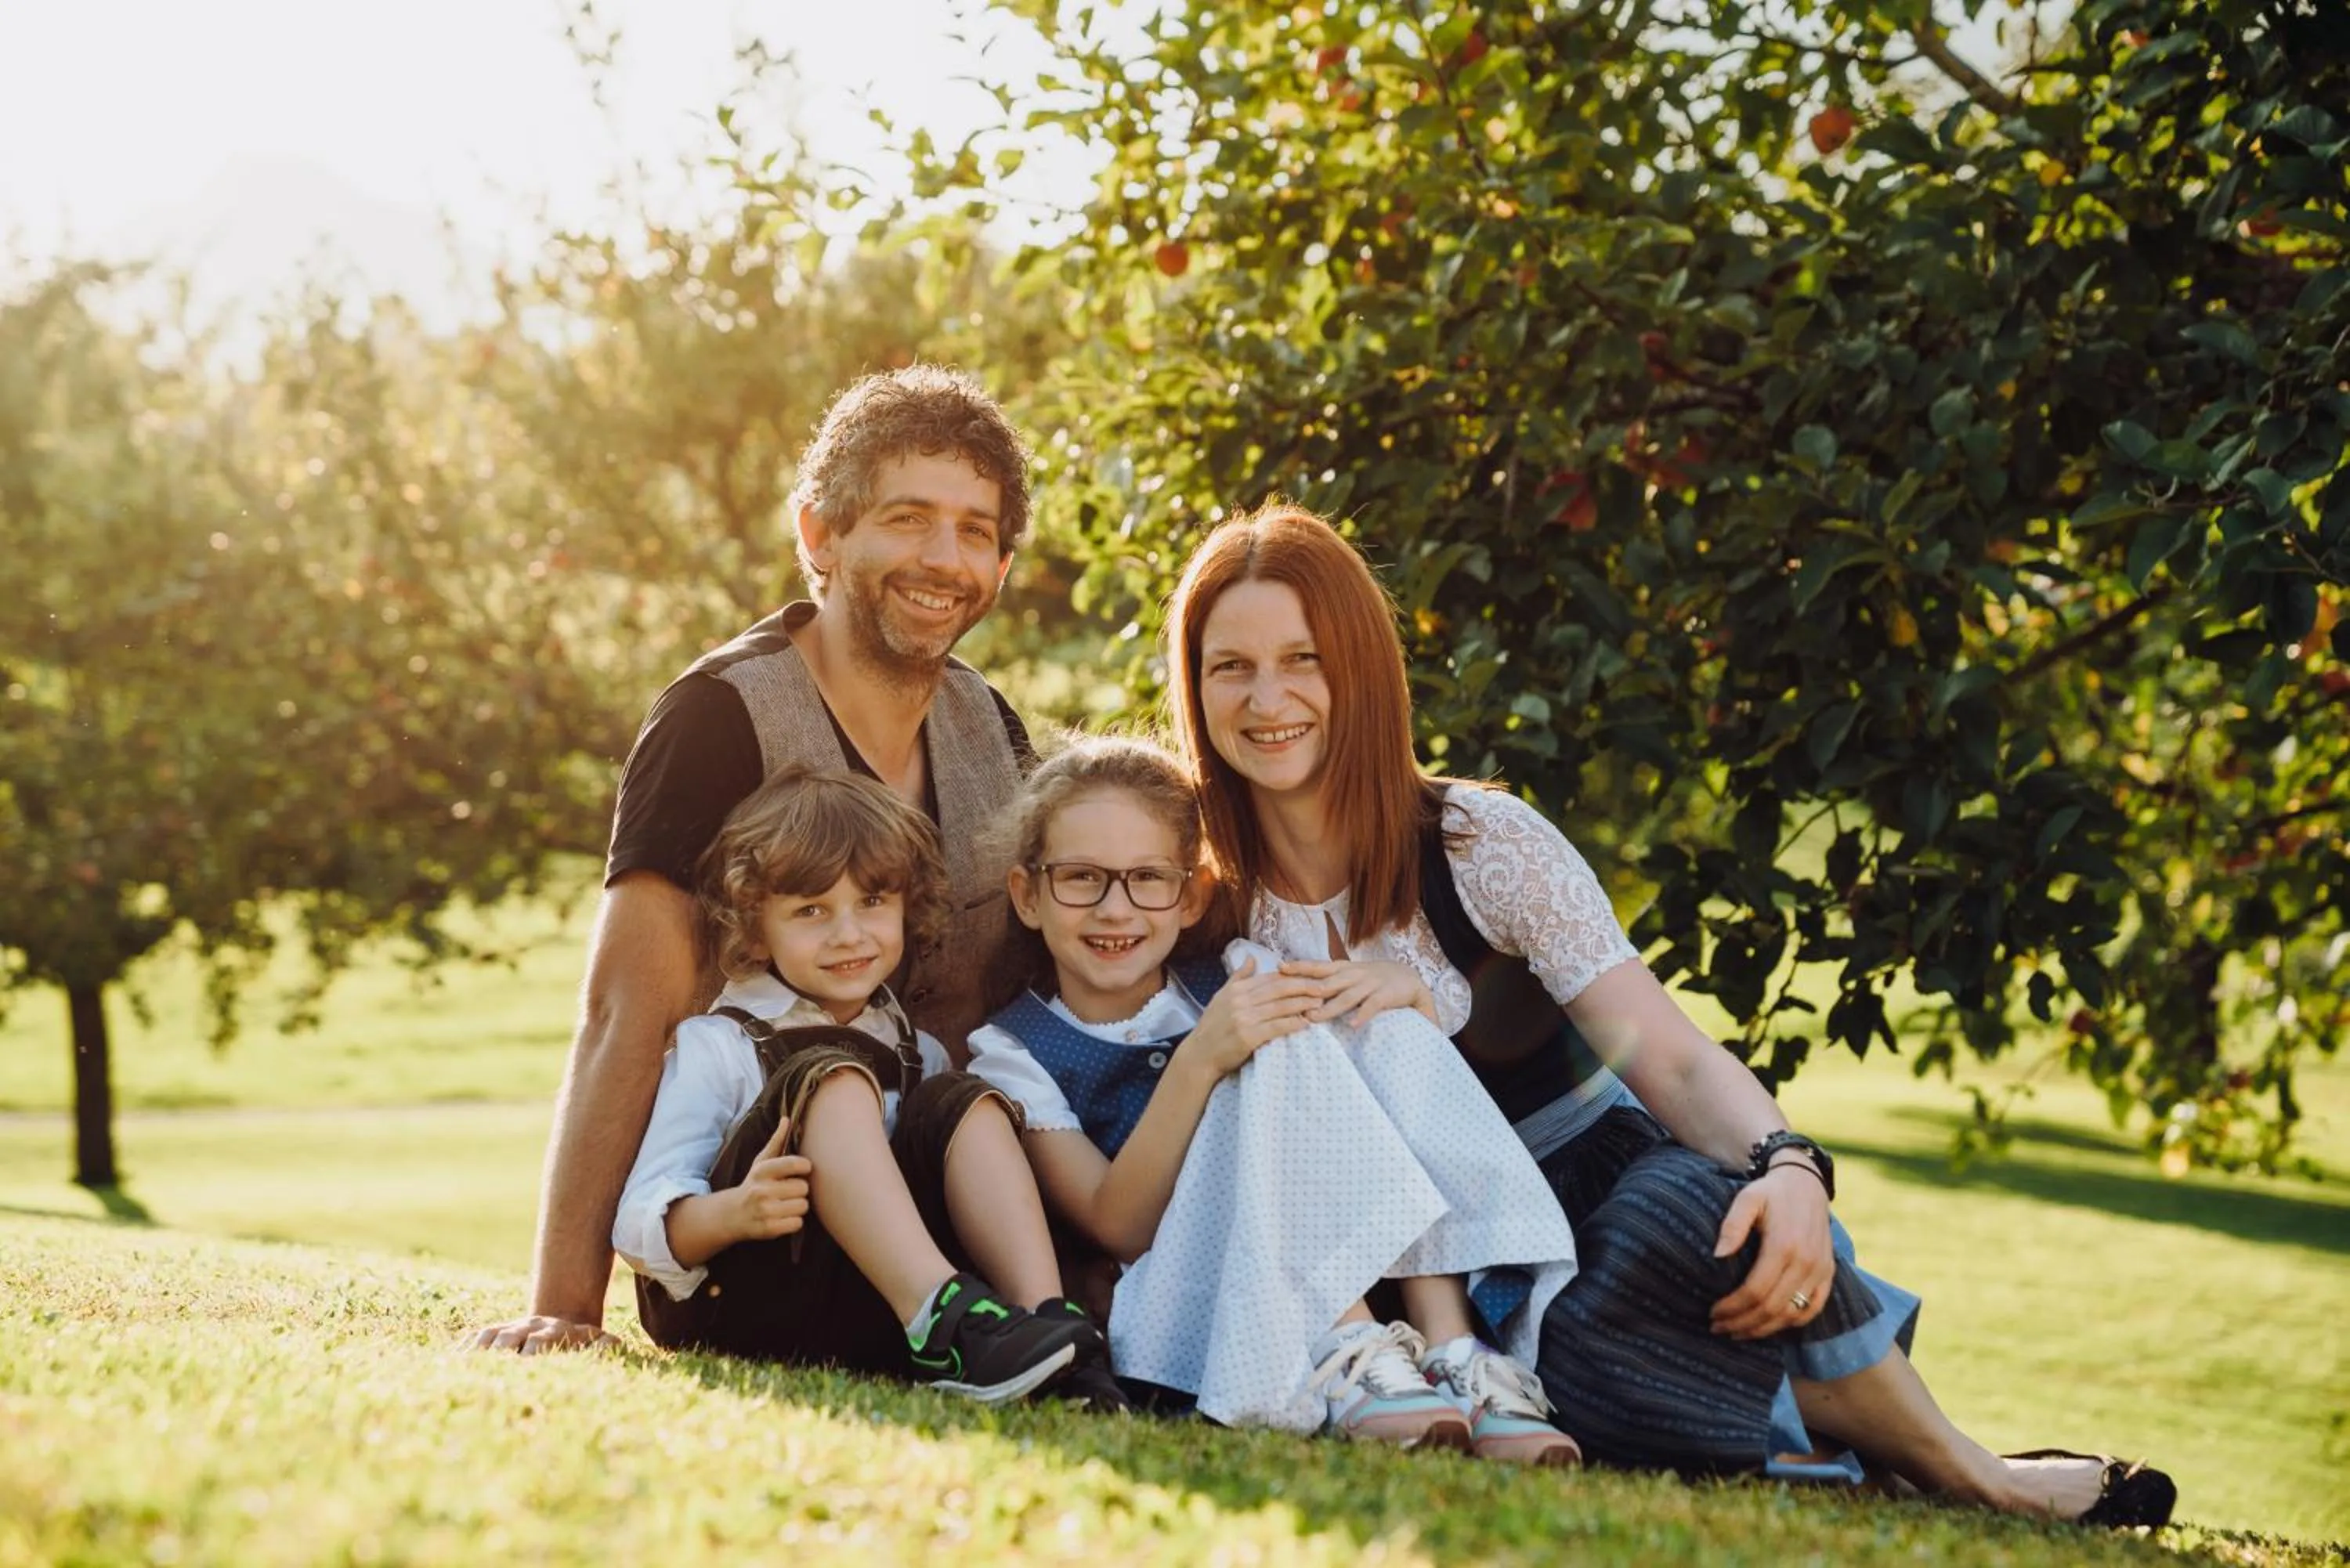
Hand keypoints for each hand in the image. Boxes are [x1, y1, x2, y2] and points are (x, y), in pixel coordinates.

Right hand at [466, 1314, 614, 1354]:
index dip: (534, 1349)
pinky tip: (450, 1363)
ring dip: (477, 1351)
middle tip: (490, 1366)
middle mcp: (526, 1328)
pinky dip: (464, 1350)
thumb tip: (616, 1344)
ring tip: (462, 1368)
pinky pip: (476, 1339)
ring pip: (489, 1336)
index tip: (527, 1359)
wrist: (559, 1317)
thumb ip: (602, 1345)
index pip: (540, 1340)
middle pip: (508, 1337)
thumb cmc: (578, 1341)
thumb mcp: (592, 1340)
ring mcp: (508, 1329)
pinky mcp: (493, 1334)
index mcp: (551, 1333)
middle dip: (499, 1351)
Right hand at [727, 1116, 813, 1243]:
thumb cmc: (753, 1184)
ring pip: (803, 1206)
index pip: (795, 1164)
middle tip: (788, 1191)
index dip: (804, 1167)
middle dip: (799, 1190)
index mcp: (762, 1170)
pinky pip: (798, 1223)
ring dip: (798, 1206)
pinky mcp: (768, 1229)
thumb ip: (777, 1141)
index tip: (802, 1170)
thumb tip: (787, 1118)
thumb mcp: (761, 1162)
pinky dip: (794, 1222)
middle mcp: (762, 1190)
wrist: (731, 1215)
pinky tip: (784, 1218)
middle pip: (803, 1188)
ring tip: (786, 1204)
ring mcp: (765, 1211)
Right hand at [1184, 957, 1327, 1076]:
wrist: (1200, 1055)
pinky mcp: (1248, 1036)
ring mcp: (1244, 1018)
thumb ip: (1238, 978)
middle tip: (1323, 987)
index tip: (1311, 977)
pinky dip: (1293, 1023)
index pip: (1271, 978)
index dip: (1293, 976)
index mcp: (1236, 989)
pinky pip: (1276, 1027)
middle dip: (1304, 986)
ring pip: (1281, 1006)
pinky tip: (1306, 1023)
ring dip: (1303, 1004)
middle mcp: (1240, 1000)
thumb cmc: (1212, 1027)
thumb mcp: (1221, 997)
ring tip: (1320, 1003)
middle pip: (1279, 989)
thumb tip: (1252, 958)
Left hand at [1279, 958, 1437, 1028]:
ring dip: (1329, 1008)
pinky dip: (1363, 1015)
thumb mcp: (1351, 976)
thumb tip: (1300, 987)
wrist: (1411, 980)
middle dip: (1308, 990)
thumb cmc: (1374, 981)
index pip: (1318, 966)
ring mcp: (1371, 984)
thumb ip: (1330, 980)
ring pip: (1347, 996)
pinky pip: (1373, 1005)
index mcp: (1345, 969)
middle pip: (1328, 981)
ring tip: (1314, 1017)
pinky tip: (1353, 1025)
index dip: (1300, 966)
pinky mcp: (1386, 996)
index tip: (1279, 968)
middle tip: (1289, 1000)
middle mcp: (1355, 974)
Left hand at [1708, 1161, 1835, 1339]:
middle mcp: (1806, 1263)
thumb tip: (1717, 1256)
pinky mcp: (1828, 1274)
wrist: (1807, 1184)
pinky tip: (1769, 1326)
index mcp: (1784, 1246)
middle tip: (1718, 1327)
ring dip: (1763, 1329)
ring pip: (1791, 1314)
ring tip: (1738, 1332)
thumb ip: (1732, 1225)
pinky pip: (1812, 1309)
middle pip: (1772, 1308)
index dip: (1732, 1308)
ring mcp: (1820, 1271)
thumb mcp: (1747, 1198)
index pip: (1755, 1291)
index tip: (1712, 1313)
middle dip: (1742, 1323)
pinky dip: (1790, 1323)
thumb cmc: (1771, 1192)